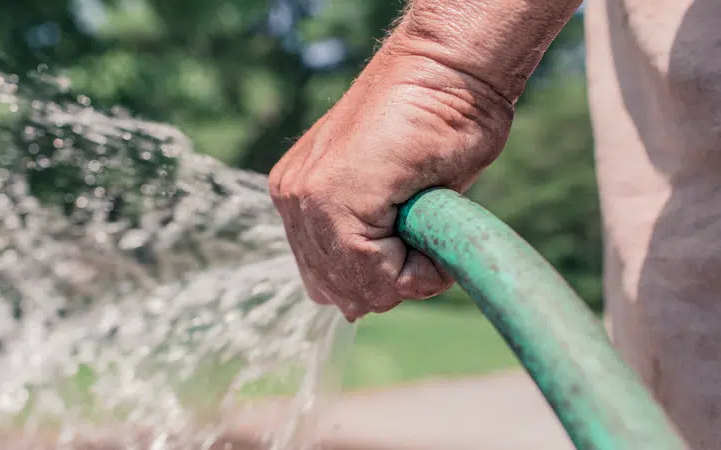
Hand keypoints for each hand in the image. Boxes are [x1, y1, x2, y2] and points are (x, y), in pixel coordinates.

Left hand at [269, 31, 514, 320]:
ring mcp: (305, 197)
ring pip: (355, 288)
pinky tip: (430, 228)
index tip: (418, 248)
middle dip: (389, 283)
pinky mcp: (329, 196)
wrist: (449, 70)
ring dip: (404, 276)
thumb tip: (358, 303)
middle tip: (425, 242)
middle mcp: (293, 199)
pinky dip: (416, 270)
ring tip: (428, 230)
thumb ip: (370, 242)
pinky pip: (372, 271)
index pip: (329, 281)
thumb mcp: (397, 200)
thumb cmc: (437, 125)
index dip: (382, 282)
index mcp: (301, 198)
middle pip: (337, 292)